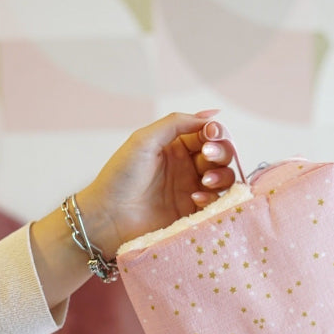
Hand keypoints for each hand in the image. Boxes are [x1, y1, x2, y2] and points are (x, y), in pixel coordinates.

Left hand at [76, 110, 236, 258]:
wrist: (108, 217)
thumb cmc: (120, 176)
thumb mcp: (144, 140)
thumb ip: (177, 122)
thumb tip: (211, 115)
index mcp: (177, 146)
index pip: (209, 134)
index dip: (216, 132)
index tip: (211, 134)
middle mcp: (187, 166)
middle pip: (222, 154)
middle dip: (221, 152)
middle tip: (206, 156)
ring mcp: (191, 190)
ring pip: (225, 178)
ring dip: (222, 175)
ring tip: (205, 180)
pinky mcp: (193, 213)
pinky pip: (217, 203)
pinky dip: (212, 198)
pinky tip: (195, 198)